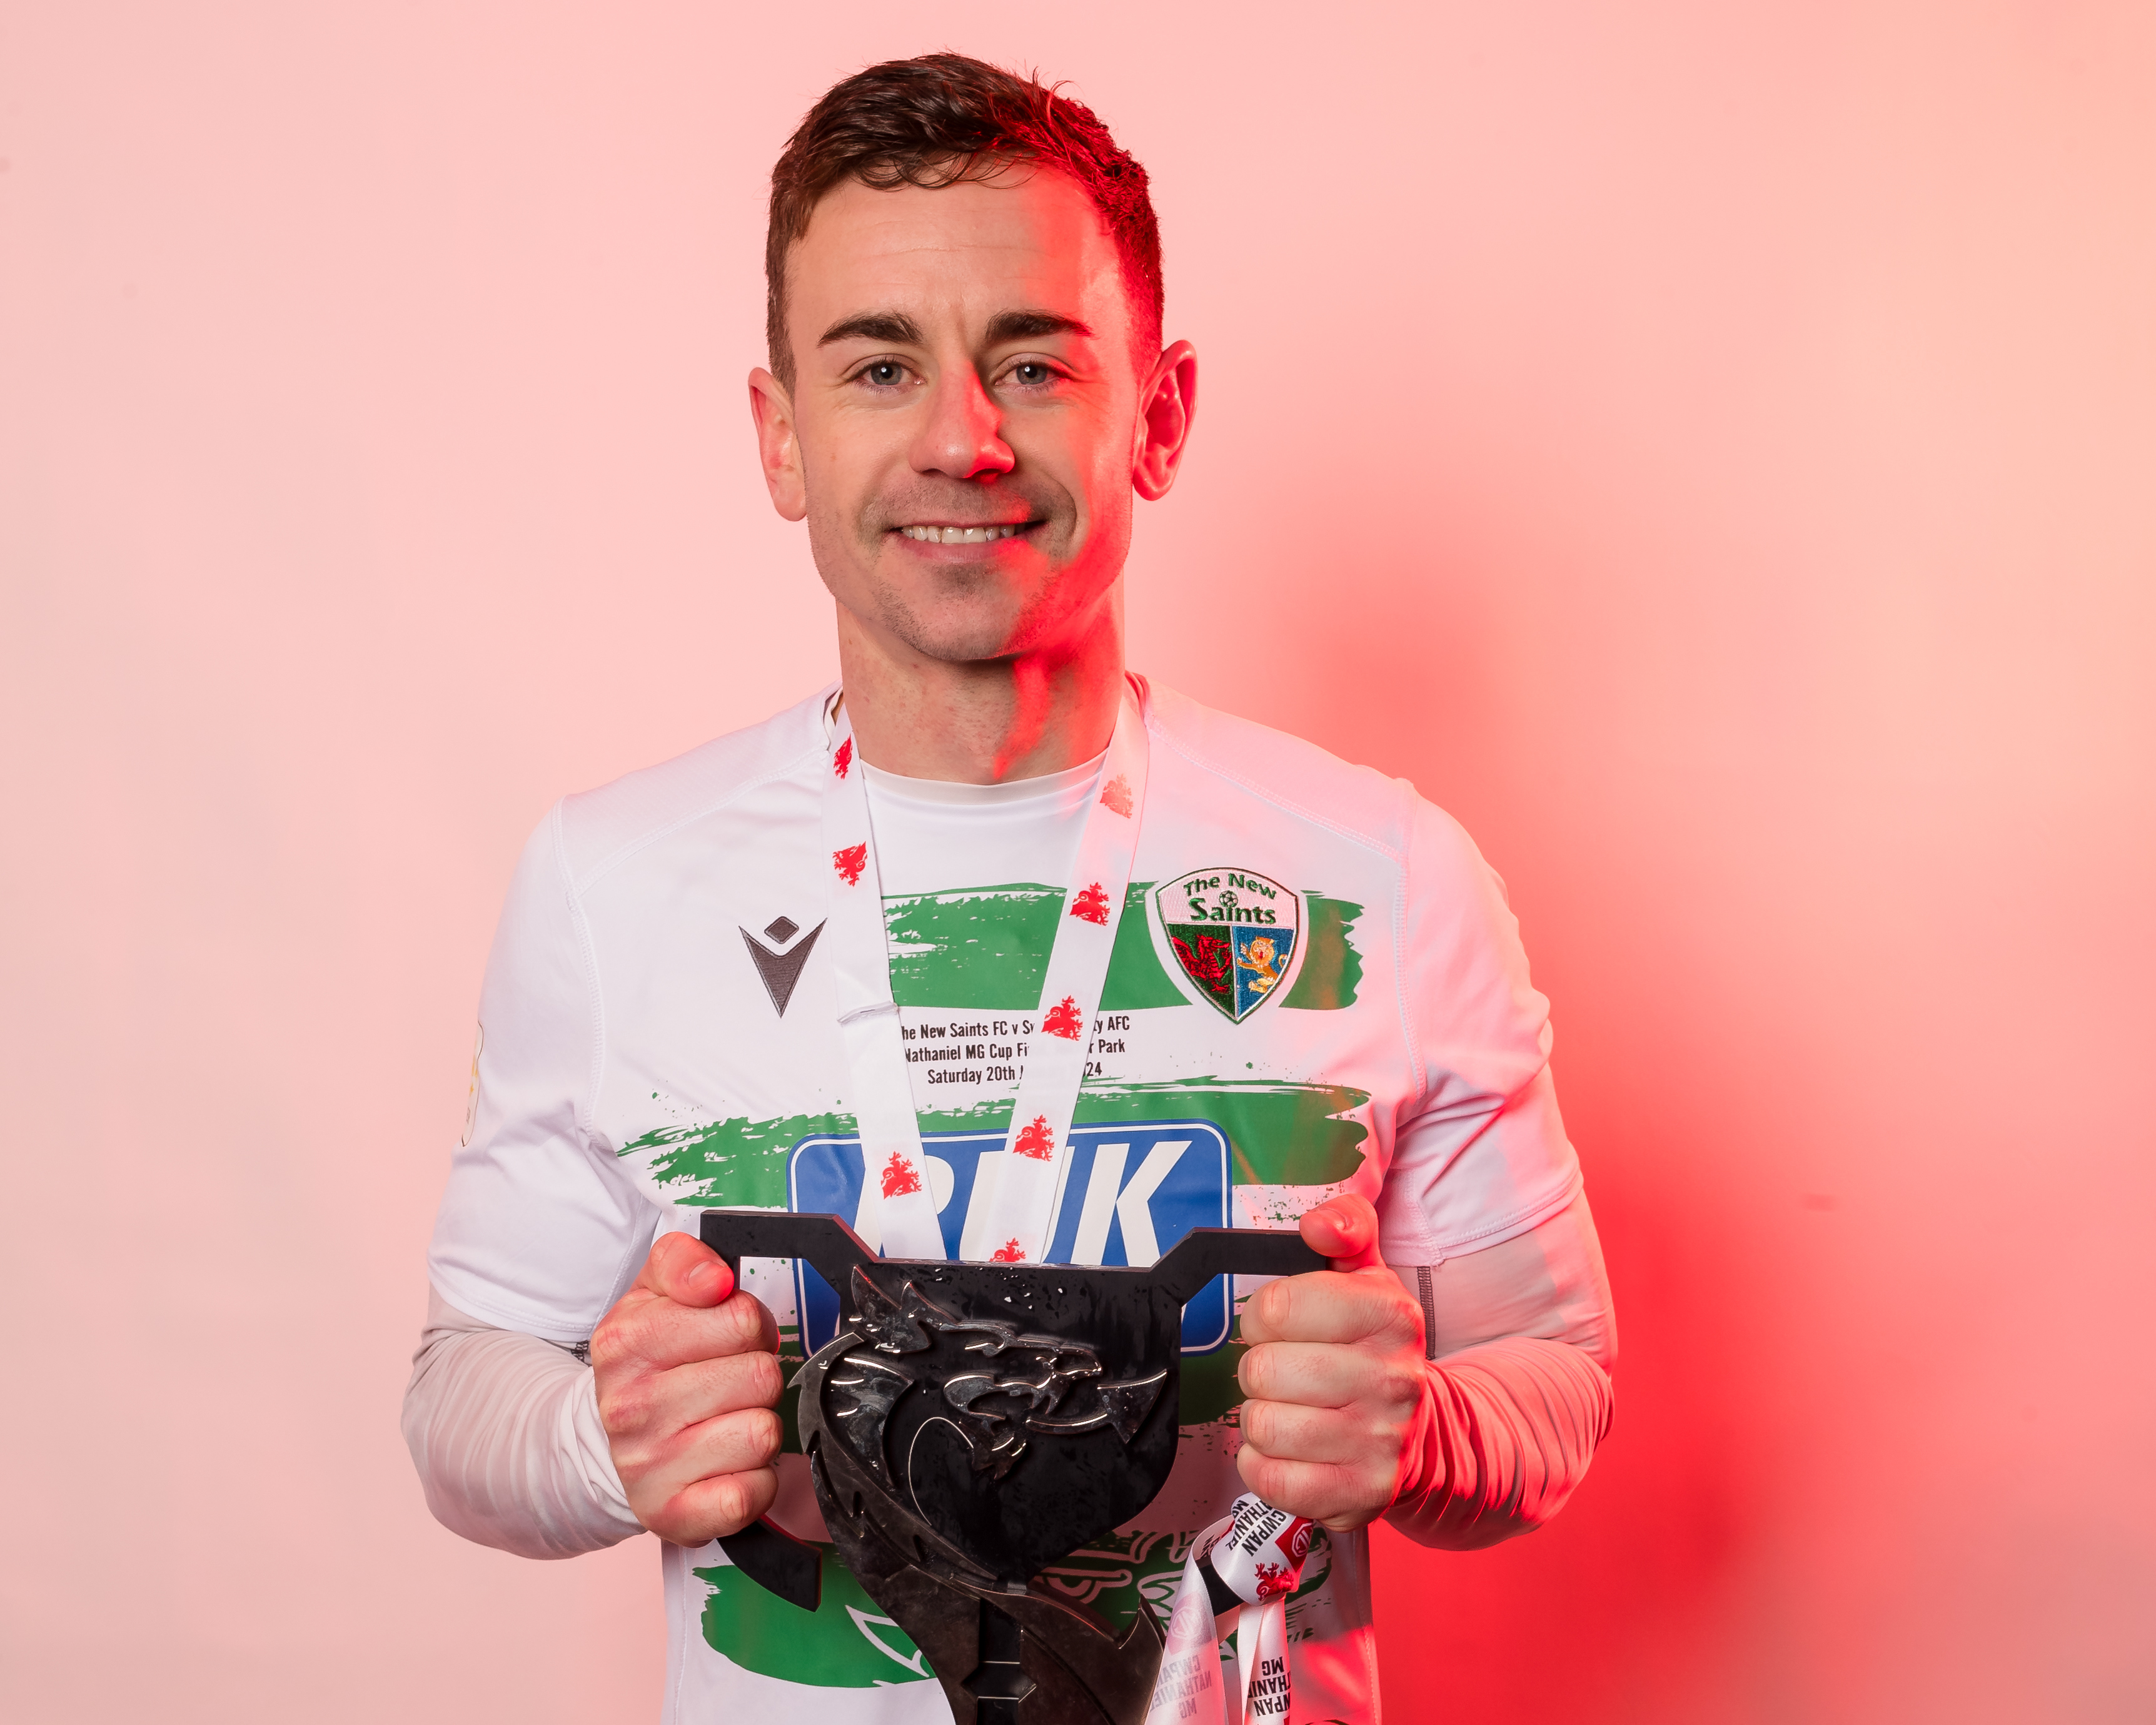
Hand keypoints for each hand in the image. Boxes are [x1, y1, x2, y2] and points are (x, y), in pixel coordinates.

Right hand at [590, 1232, 783, 1544]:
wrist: (606, 1443)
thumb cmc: (647, 1363)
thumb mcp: (652, 1293)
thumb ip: (684, 1261)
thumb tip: (715, 1279)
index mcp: (625, 1342)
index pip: (740, 1317)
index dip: (748, 1324)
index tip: (727, 1337)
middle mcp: (630, 1407)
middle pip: (760, 1375)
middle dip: (756, 1375)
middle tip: (727, 1383)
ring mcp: (648, 1467)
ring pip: (764, 1432)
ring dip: (757, 1425)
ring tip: (724, 1421)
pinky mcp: (673, 1516)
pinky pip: (754, 1492)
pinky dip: (755, 1480)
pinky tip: (726, 1466)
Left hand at [1234, 1195, 1430, 1530]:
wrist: (1425, 1434)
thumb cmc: (1375, 1350)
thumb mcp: (1367, 1278)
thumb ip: (1346, 1229)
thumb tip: (1318, 1223)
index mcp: (1390, 1316)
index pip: (1276, 1308)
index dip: (1264, 1316)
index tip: (1283, 1325)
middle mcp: (1392, 1379)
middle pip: (1262, 1369)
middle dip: (1261, 1369)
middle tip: (1288, 1372)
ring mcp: (1378, 1442)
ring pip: (1262, 1425)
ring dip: (1262, 1418)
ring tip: (1293, 1410)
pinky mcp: (1360, 1494)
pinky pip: (1270, 1479)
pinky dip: (1265, 1465)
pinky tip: (1292, 1450)